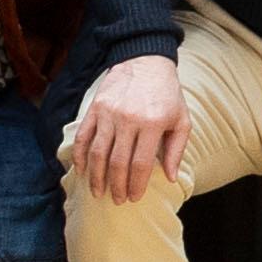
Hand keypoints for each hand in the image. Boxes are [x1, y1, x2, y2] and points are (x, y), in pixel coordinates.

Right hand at [69, 56, 188, 205]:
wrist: (145, 61)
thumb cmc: (167, 93)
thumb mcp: (181, 119)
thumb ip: (176, 149)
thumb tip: (169, 178)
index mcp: (152, 124)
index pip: (140, 164)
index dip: (136, 185)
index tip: (134, 197)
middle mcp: (128, 119)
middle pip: (117, 163)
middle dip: (116, 186)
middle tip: (117, 200)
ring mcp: (108, 113)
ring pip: (97, 153)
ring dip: (96, 177)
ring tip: (98, 191)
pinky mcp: (95, 108)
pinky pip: (84, 137)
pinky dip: (80, 156)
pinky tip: (81, 170)